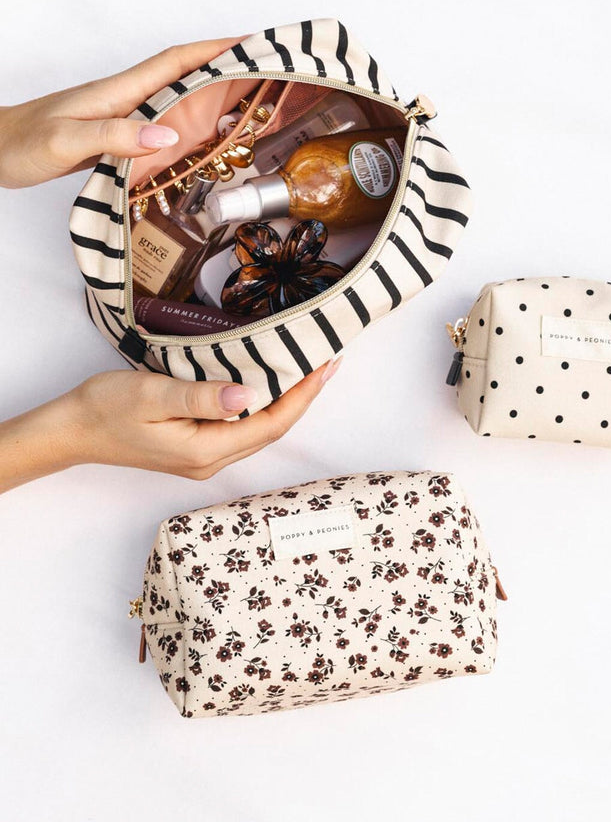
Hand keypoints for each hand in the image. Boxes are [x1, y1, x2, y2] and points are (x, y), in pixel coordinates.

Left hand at [0, 37, 241, 188]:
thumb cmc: (22, 143)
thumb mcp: (66, 141)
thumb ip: (115, 136)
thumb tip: (168, 133)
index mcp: (119, 92)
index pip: (177, 62)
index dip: (215, 49)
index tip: (252, 43)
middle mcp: (128, 100)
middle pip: (187, 76)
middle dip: (228, 67)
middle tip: (269, 70)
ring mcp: (125, 117)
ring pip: (180, 100)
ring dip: (216, 96)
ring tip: (255, 100)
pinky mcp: (120, 137)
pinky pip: (167, 125)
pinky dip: (194, 125)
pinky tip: (206, 137)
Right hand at [0, 360, 340, 493]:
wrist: (72, 432)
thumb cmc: (105, 409)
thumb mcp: (152, 396)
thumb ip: (201, 397)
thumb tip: (248, 395)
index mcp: (206, 451)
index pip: (272, 423)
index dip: (304, 395)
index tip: (326, 365)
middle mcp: (211, 461)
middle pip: (272, 429)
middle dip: (303, 397)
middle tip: (327, 360)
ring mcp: (203, 457)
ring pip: (259, 429)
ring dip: (285, 401)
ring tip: (307, 369)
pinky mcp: (194, 447)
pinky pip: (241, 427)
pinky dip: (261, 404)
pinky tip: (267, 383)